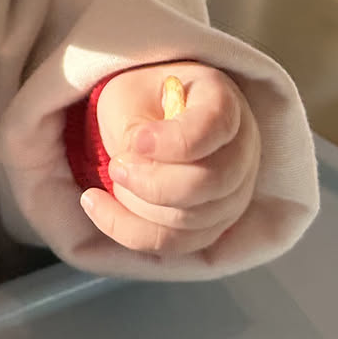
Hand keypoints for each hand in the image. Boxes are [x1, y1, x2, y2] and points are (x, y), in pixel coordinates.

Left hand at [81, 61, 260, 257]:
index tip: (137, 141)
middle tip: (116, 165)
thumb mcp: (129, 96)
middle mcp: (240, 152)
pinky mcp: (211, 225)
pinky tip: (96, 205)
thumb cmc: (141, 100)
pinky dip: (129, 229)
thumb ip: (135, 128)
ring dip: (137, 204)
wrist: (147, 117)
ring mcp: (233, 194)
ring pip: (189, 219)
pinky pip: (173, 242)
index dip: (175, 141)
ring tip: (112, 174)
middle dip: (152, 182)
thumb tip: (137, 167)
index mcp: (224, 104)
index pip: (215, 127)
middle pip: (210, 183)